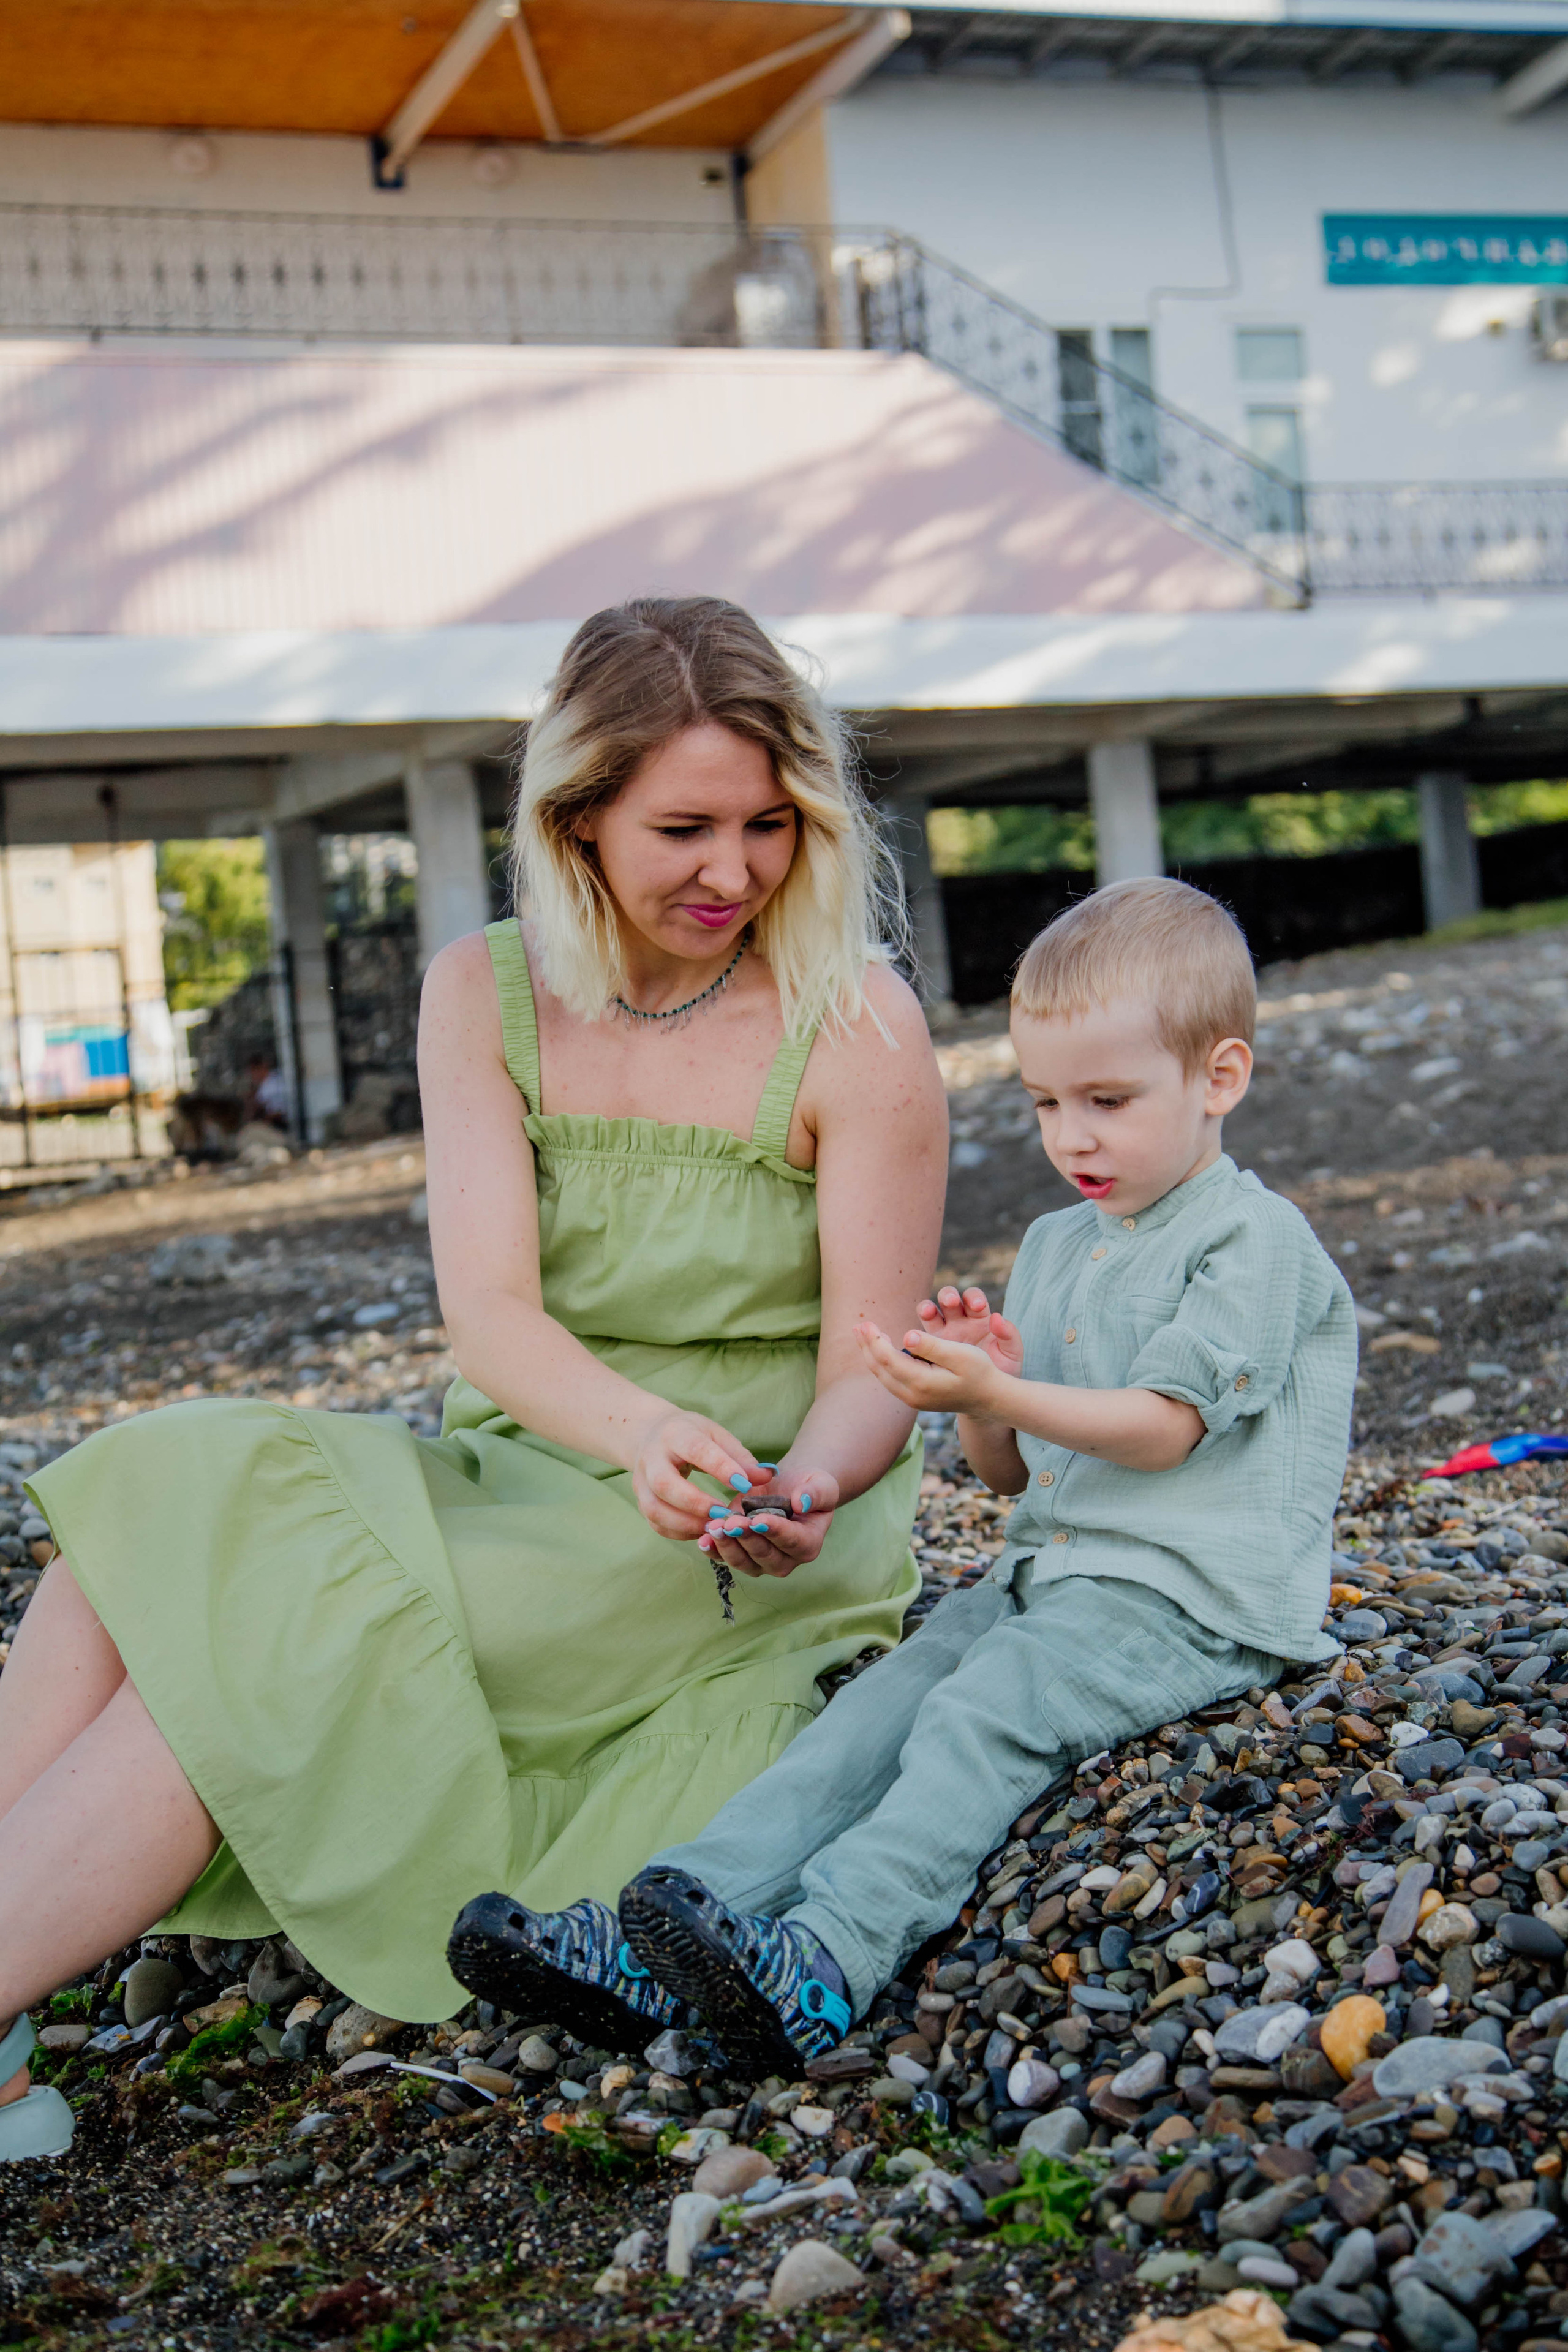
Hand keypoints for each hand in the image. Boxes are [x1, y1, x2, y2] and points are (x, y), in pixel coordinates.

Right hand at [633, 1409, 764, 1541]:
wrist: (651, 1435)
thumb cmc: (692, 1435)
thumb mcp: (716, 1436)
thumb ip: (740, 1457)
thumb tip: (767, 1475)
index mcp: (675, 1433)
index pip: (695, 1449)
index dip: (720, 1468)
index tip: (744, 1485)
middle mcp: (652, 1457)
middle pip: (665, 1484)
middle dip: (696, 1503)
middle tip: (724, 1514)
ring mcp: (641, 1481)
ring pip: (655, 1509)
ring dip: (686, 1524)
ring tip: (714, 1528)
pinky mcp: (640, 1500)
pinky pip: (656, 1523)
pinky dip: (679, 1532)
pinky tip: (701, 1531)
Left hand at [697, 1467, 839, 1581]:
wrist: (787, 1486)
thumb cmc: (808, 1485)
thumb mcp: (821, 1483)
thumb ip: (815, 1493)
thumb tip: (801, 1502)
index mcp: (808, 1544)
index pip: (793, 1542)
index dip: (775, 1532)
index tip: (758, 1519)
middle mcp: (785, 1559)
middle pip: (765, 1556)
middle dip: (746, 1539)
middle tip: (731, 1522)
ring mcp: (761, 1560)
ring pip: (743, 1561)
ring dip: (727, 1546)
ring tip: (713, 1527)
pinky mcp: (740, 1553)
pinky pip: (725, 1558)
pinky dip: (713, 1550)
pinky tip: (703, 1539)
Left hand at [854, 1317, 1011, 1417]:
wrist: (990, 1399)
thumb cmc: (979, 1371)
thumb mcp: (960, 1354)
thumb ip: (932, 1346)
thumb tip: (907, 1336)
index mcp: (921, 1382)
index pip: (887, 1359)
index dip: (874, 1339)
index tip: (866, 1322)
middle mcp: (913, 1395)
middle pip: (880, 1368)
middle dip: (866, 1346)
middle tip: (857, 1326)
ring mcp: (914, 1399)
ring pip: (883, 1376)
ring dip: (872, 1355)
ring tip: (864, 1336)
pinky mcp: (917, 1399)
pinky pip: (891, 1380)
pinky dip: (882, 1363)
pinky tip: (882, 1351)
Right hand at [915, 1287, 1024, 1380]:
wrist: (988, 1396)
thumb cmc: (1002, 1371)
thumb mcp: (1011, 1355)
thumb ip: (1009, 1335)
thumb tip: (997, 1317)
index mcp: (979, 1318)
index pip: (973, 1298)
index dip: (973, 1298)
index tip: (977, 1306)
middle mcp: (958, 1322)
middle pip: (947, 1299)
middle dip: (948, 1296)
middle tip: (951, 1302)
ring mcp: (941, 1334)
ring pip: (930, 1312)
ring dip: (927, 1308)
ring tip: (928, 1313)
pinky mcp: (929, 1348)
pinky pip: (918, 1337)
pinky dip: (915, 1334)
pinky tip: (914, 1337)